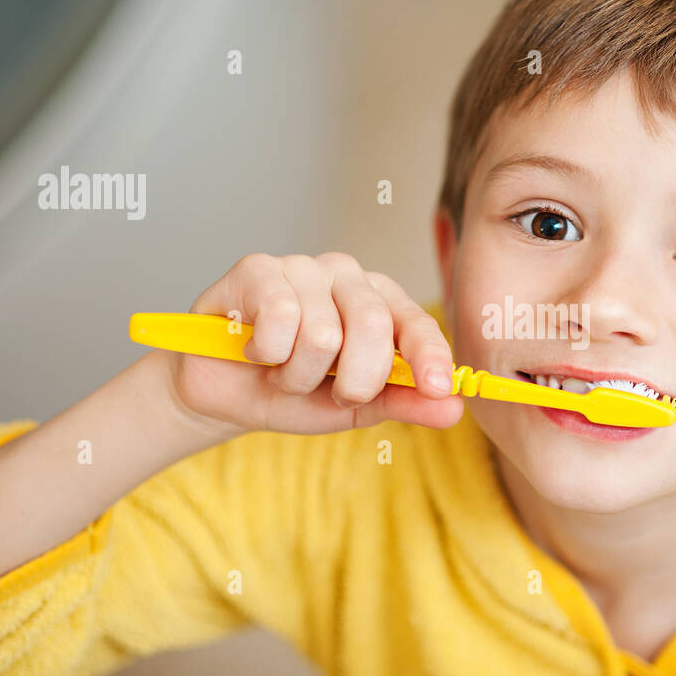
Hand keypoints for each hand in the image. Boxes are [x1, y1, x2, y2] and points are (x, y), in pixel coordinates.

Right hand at [162, 252, 462, 435]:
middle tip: (326, 391)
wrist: (222, 396)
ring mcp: (303, 267)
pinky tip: (255, 348)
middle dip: (350, 380)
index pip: (416, 322)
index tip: (437, 387)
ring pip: (321, 333)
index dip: (429, 355)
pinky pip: (279, 316)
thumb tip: (453, 408)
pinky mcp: (257, 268)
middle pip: (372, 326)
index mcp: (381, 304)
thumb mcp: (354, 406)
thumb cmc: (291, 393)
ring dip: (297, 375)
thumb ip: (404, 402)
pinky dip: (266, 352)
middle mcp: (348, 277)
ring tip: (282, 370)